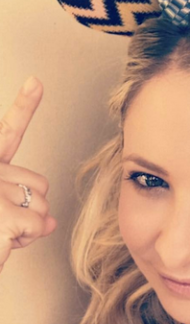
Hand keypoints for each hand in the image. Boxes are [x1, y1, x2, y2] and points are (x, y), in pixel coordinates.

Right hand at [0, 77, 56, 273]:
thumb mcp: (0, 214)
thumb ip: (23, 209)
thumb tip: (50, 222)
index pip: (10, 130)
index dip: (25, 105)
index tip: (37, 82)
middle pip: (41, 184)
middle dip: (30, 208)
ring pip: (42, 206)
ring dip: (25, 227)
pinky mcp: (0, 214)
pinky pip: (36, 226)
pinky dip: (22, 241)